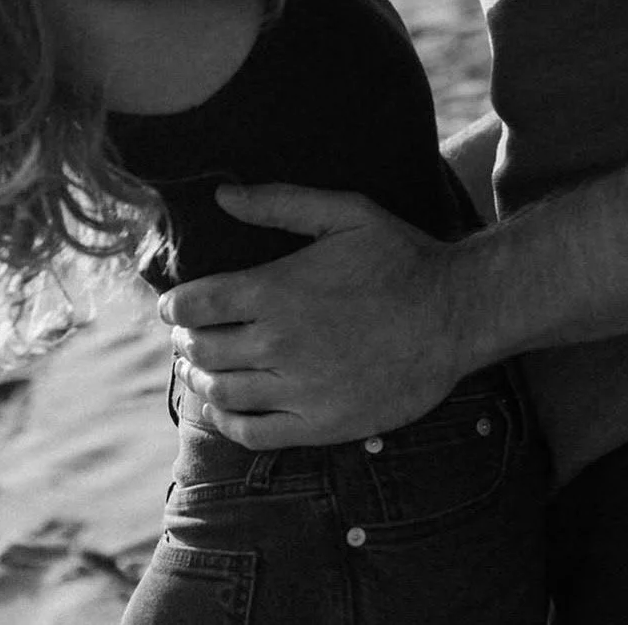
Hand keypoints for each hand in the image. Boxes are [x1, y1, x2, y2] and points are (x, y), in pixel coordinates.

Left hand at [163, 183, 468, 448]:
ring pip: (221, 391)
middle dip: (187, 340)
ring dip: (201, 378)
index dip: (175, 305)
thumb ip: (280, 203)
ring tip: (203, 367)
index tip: (174, 306)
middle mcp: (279, 342)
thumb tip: (222, 193)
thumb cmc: (400, 257)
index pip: (197, 303)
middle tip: (189, 335)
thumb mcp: (345, 213)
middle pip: (203, 349)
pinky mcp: (319, 423)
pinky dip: (226, 421)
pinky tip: (223, 408)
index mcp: (277, 290)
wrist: (454, 314)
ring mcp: (298, 388)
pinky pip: (252, 432)